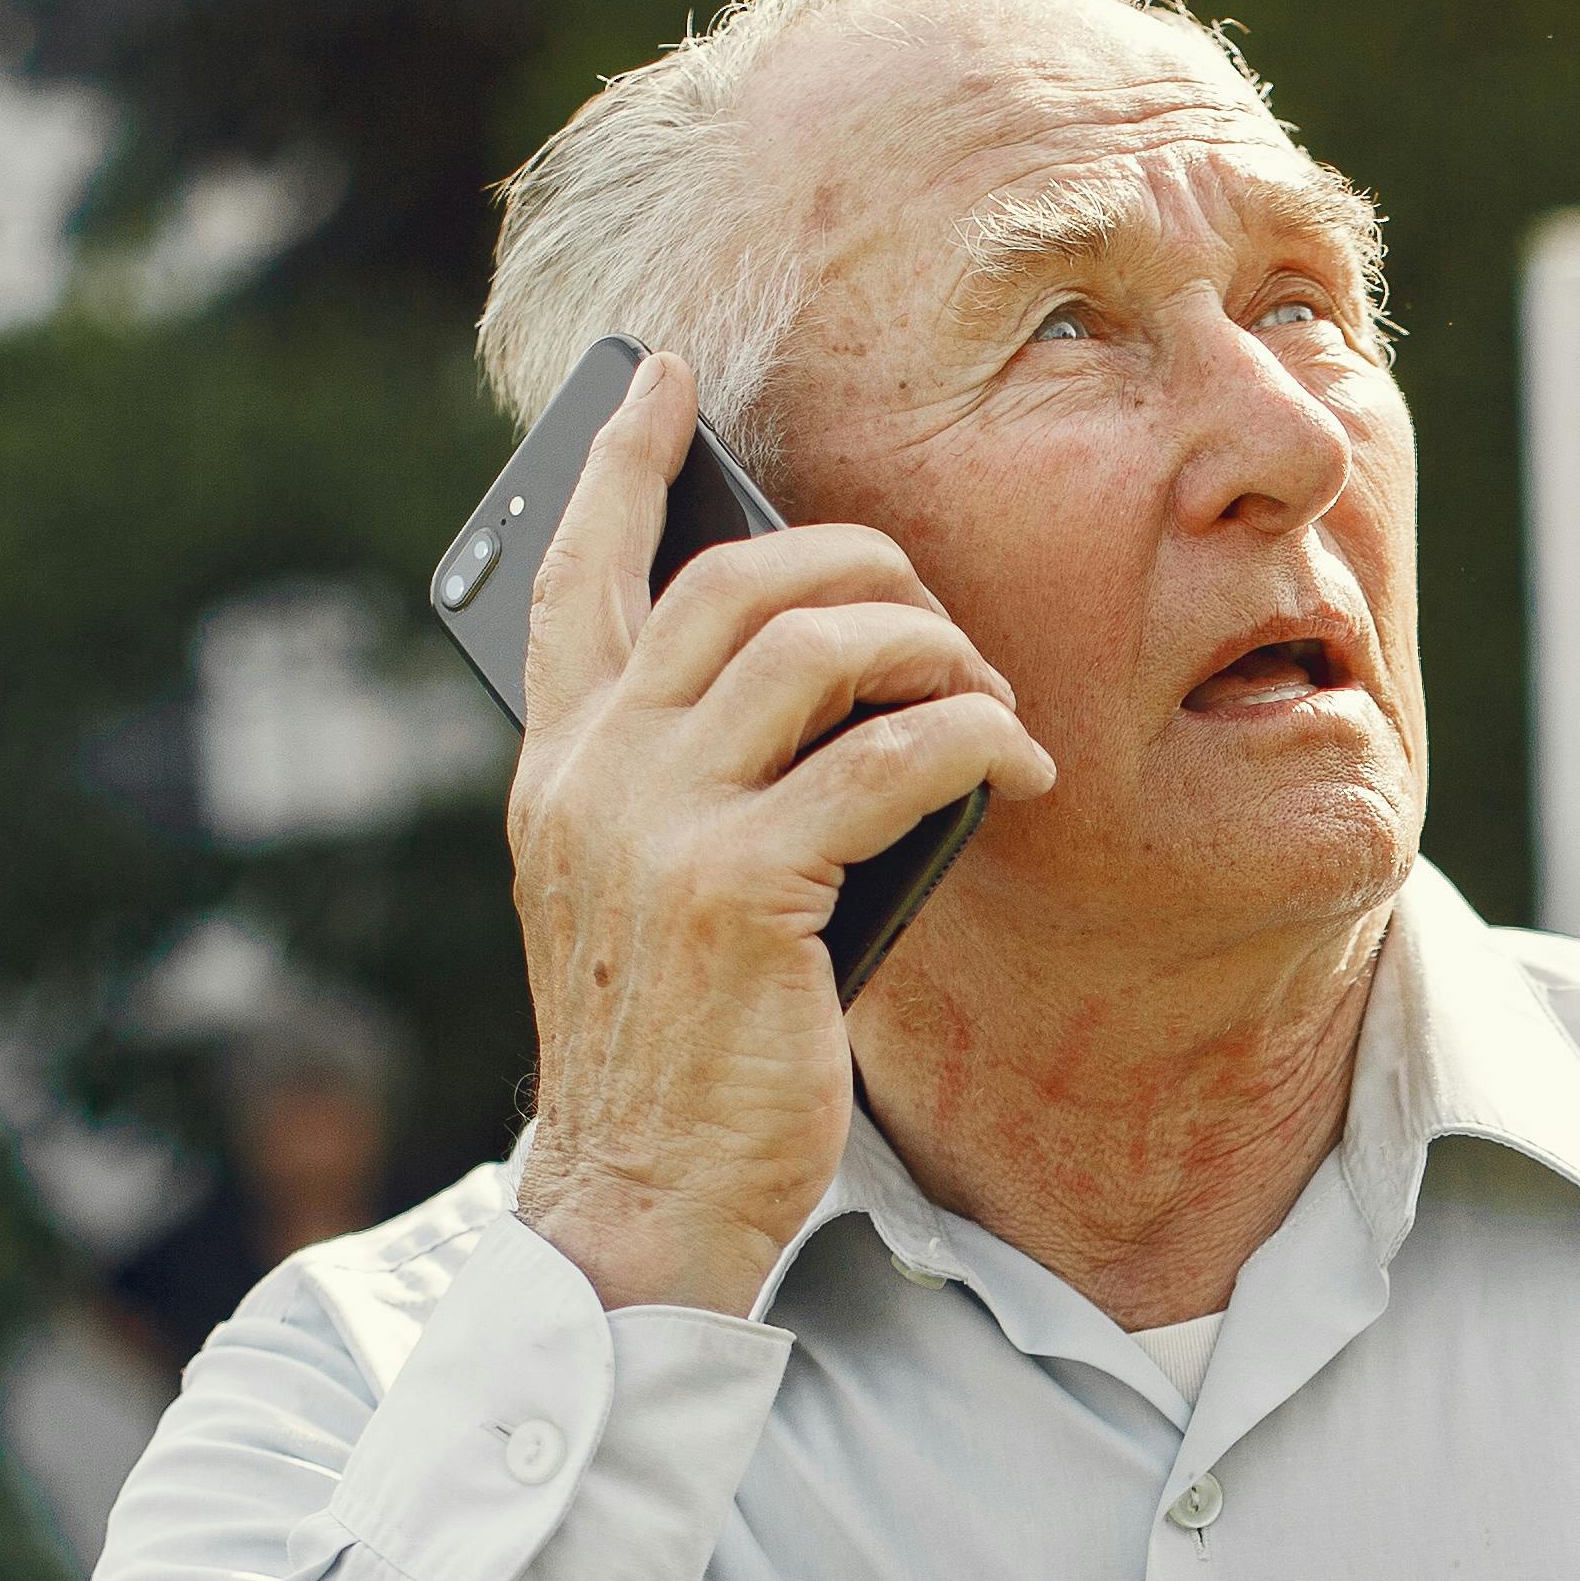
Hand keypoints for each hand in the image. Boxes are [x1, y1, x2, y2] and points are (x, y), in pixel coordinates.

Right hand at [500, 350, 1055, 1313]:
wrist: (642, 1195)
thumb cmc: (680, 1051)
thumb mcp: (659, 894)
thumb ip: (697, 787)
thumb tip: (830, 688)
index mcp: (558, 768)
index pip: (571, 576)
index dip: (619, 466)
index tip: (662, 384)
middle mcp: (589, 774)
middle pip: (734, 584)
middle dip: (863, 568)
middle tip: (941, 617)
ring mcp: (655, 825)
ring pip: (818, 647)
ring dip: (933, 652)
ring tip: (989, 704)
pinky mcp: (737, 886)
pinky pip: (890, 757)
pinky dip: (974, 742)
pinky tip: (1021, 768)